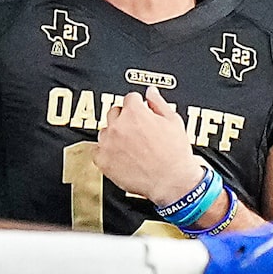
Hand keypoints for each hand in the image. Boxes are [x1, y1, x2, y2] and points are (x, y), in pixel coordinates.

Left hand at [96, 86, 206, 210]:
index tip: (141, 113)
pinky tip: (120, 157)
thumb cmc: (175, 154)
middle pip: (115, 113)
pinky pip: (97, 151)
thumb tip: (151, 92)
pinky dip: (106, 153)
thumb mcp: (173, 121)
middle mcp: (118, 125)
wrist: (172, 181)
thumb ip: (158, 103)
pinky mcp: (103, 160)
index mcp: (134, 112)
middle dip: (125, 119)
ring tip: (130, 147)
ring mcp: (108, 143)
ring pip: (105, 132)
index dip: (138, 106)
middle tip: (137, 133)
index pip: (130, 99)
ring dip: (114, 136)